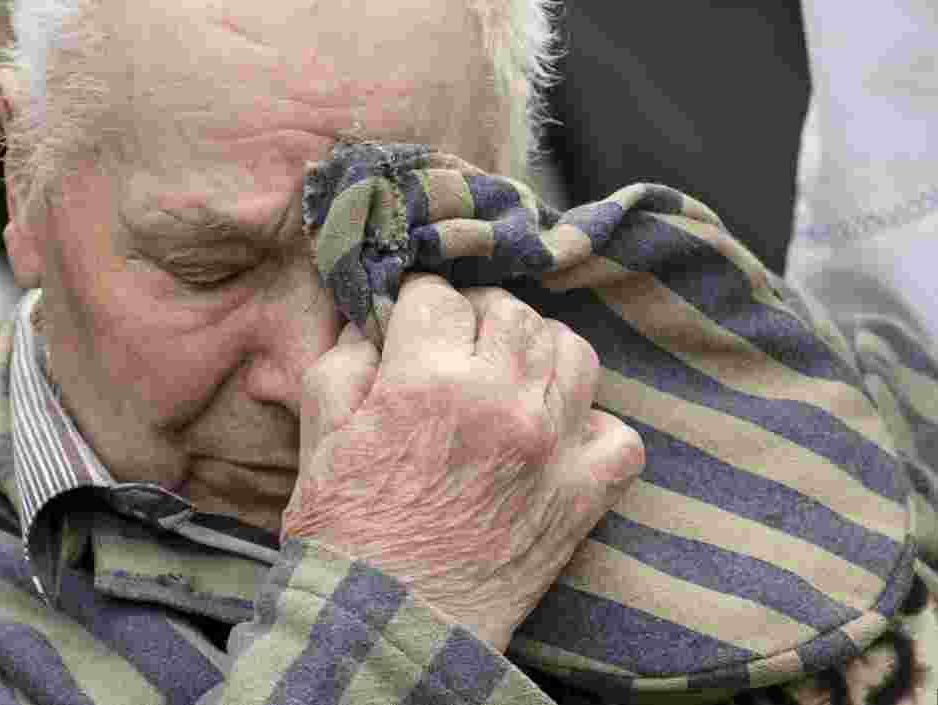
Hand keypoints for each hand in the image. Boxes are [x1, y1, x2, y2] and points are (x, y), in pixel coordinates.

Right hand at [282, 272, 644, 651]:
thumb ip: (345, 360)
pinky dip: (594, 425)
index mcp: (428, 383)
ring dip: (538, 351)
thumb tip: (376, 322)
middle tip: (457, 341)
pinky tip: (557, 433)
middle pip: (511, 311)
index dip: (416, 302)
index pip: (437, 295)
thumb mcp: (319, 438)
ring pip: (573, 353)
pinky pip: (618, 436)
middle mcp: (500, 404)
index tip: (411, 321)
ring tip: (510, 375)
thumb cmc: (345, 536)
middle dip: (478, 313)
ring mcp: (551, 450)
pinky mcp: (580, 499)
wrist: (387, 626)